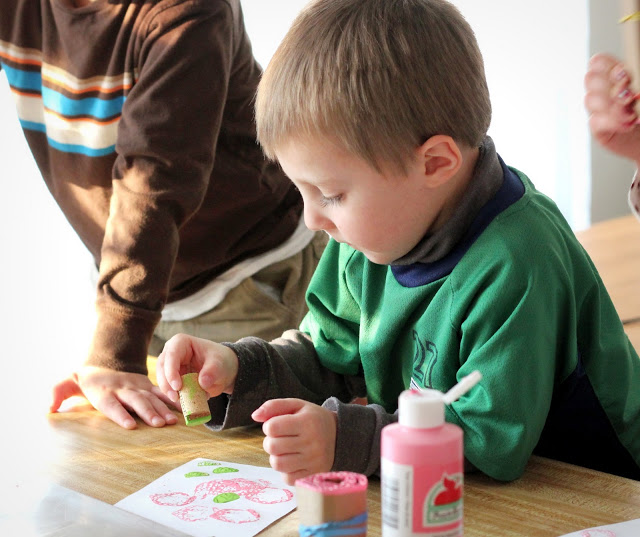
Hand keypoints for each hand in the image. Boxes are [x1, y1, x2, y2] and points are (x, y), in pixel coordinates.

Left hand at [50, 366, 177, 428]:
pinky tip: (180, 410)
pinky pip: (161, 392)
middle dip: (148, 413)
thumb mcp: (69, 382)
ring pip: (151, 398)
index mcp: (104, 391)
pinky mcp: (147, 385)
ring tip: (172, 422)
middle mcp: (122, 389)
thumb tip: (49, 407)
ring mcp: (137, 386)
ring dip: (162, 410)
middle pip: (136, 402)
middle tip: (159, 425)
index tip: (131, 426)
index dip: (121, 415)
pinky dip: (171, 400)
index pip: (112, 405)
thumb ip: (59, 392)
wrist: (106, 360)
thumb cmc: (87, 380)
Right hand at [156, 334, 238, 404]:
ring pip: (162, 379)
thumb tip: (203, 382)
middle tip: (175, 398)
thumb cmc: (221, 361)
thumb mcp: (220, 364)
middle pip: (162, 367)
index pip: (172, 355)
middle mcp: (171, 352)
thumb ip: (211, 372)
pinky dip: (173, 395)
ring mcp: (169, 365)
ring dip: (168, 391)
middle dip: (166, 384)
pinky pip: (168, 388)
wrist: (224, 370)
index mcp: (181, 342)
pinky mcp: (171, 378)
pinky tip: (181, 403)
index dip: (171, 371)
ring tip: (179, 401)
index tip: (178, 387)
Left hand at [252, 398, 336, 484]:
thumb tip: (254, 416)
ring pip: (277, 464)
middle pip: (272, 447)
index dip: (269, 426)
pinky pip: (287, 478)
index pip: (272, 427)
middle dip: (270, 442)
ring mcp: (313, 461)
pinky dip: (285, 470)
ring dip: (276, 456)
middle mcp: (312, 442)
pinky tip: (293, 460)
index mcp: (307, 422)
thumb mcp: (296, 406)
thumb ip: (273, 406)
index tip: (277, 425)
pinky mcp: (313, 475)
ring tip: (285, 449)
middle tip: (280, 438)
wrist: (339, 436)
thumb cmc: (311, 419)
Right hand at [585, 53, 639, 165]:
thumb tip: (622, 91)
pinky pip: (595, 121)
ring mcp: (597, 110)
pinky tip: (627, 125)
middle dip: (609, 85)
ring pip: (590, 99)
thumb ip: (626, 88)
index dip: (606, 66)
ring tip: (630, 114)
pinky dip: (612, 122)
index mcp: (614, 78)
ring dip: (611, 105)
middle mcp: (602, 92)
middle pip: (590, 79)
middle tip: (628, 95)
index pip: (597, 63)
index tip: (623, 75)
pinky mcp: (597, 129)